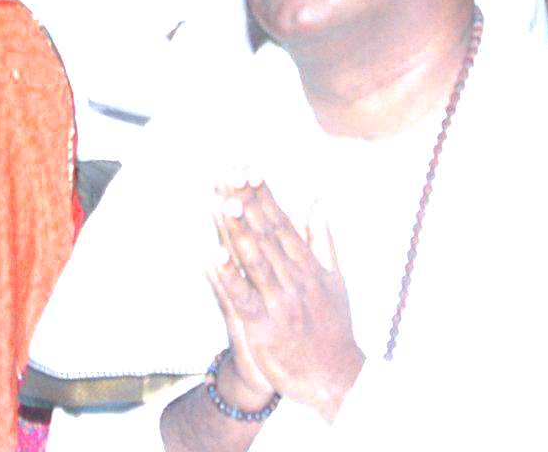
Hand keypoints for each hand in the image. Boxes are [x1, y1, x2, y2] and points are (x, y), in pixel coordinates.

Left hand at [209, 184, 364, 419]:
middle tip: (229, 176)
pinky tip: (211, 257)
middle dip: (247, 204)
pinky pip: (242, 298)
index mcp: (308, 265)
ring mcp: (280, 301)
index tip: (248, 170)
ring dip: (236, 230)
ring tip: (222, 203)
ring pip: (254, 259)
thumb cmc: (334, 327)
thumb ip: (322, 238)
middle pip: (266, 234)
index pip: (282, 223)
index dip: (264, 196)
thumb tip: (317, 201)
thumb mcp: (335, 278)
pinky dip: (227, 277)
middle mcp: (294, 278)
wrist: (336, 377)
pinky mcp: (264, 326)